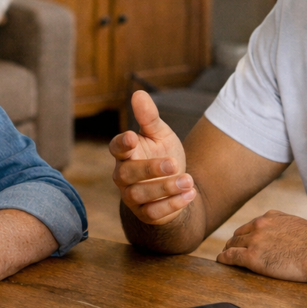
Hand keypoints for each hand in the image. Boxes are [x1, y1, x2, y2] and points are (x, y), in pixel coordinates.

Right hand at [110, 91, 196, 225]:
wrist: (176, 186)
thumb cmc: (163, 155)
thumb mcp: (160, 134)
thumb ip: (149, 117)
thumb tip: (138, 93)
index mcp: (126, 153)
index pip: (116, 147)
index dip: (121, 144)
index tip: (132, 137)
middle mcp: (123, 176)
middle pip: (127, 174)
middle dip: (150, 169)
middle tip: (174, 164)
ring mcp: (132, 197)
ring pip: (141, 195)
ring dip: (165, 188)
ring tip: (188, 181)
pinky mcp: (146, 214)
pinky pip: (154, 213)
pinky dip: (172, 205)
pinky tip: (190, 194)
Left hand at [216, 210, 306, 282]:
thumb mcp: (297, 225)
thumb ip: (283, 227)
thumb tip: (283, 236)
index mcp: (271, 217)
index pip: (251, 226)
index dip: (245, 235)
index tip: (243, 241)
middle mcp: (259, 225)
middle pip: (239, 235)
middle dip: (235, 243)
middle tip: (231, 251)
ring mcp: (254, 240)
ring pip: (232, 245)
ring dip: (228, 251)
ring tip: (225, 257)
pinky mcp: (252, 257)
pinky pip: (231, 257)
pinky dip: (224, 259)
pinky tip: (221, 262)